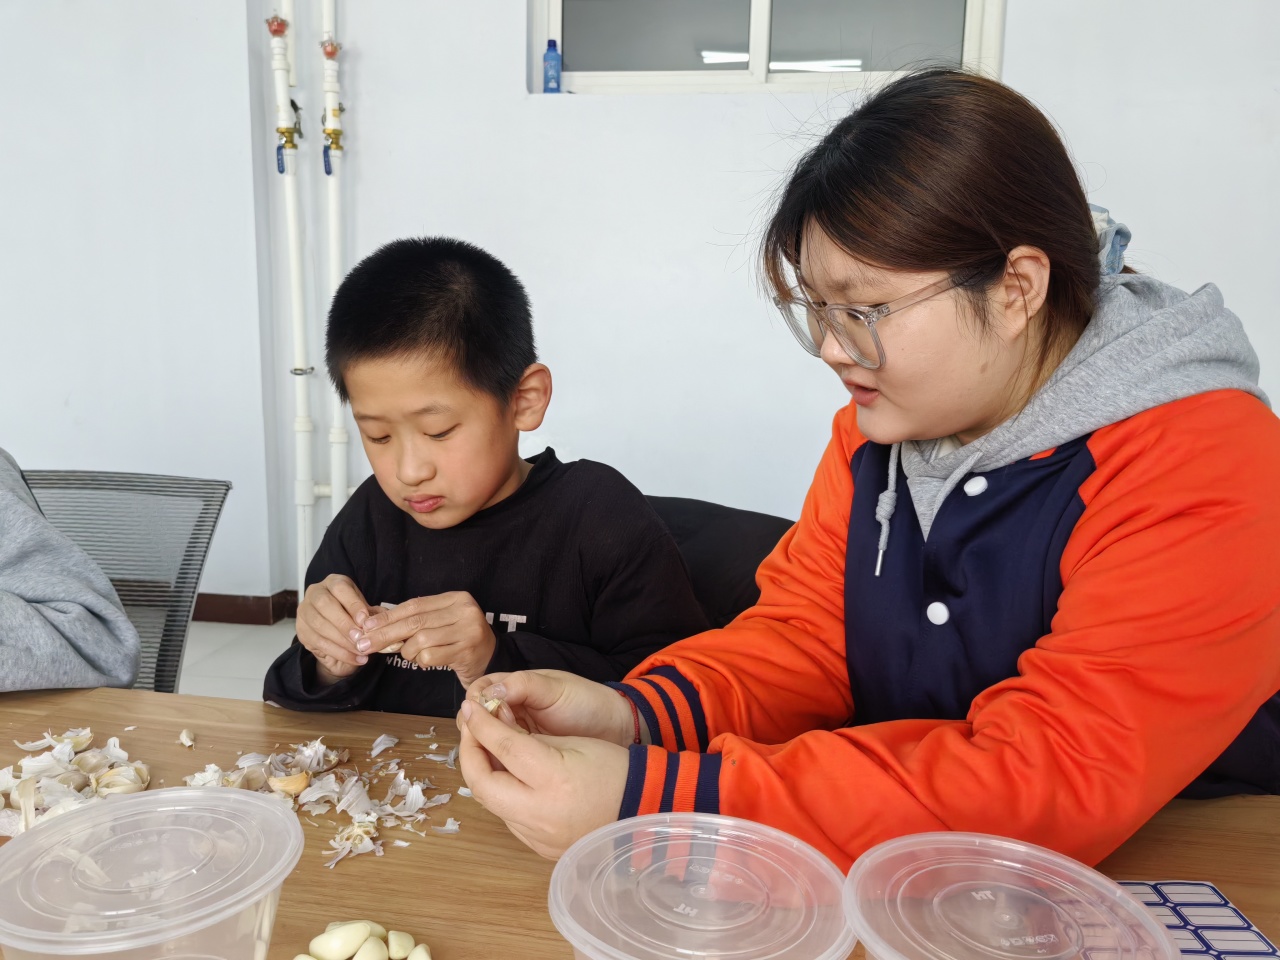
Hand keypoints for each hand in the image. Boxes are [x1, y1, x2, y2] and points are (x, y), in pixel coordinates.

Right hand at [296, 574, 373, 683]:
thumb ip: (372, 613)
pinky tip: (355, 659)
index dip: (353, 604)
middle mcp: (315, 593)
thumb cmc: (352, 616)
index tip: (365, 621)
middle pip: (325, 605)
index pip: (340, 589)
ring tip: (361, 651)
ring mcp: (304, 611)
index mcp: (333, 582)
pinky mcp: (301, 631)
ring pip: (320, 625)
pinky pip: (319, 642)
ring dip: (343, 641)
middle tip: (360, 638)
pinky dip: (339, 653)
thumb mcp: (364, 611)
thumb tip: (384, 619)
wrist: (336, 635)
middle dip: (344, 623)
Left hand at [359, 592, 496, 688]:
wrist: (490, 659)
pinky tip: (425, 661)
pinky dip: (420, 661)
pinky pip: (430, 657)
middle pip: (415, 622)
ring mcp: (469, 631)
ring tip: (410, 654)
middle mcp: (465, 611)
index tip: (367, 626)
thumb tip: (374, 622)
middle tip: (365, 644)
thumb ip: (415, 619)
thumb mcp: (441, 621)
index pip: (415, 605)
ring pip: (420, 641)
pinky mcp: (467, 652)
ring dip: (407, 651)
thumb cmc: (459, 639)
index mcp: (457, 598)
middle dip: (386, 634)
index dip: (388, 616)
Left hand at [456, 698, 628, 858]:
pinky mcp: (539, 847)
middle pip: (483, 783)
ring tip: (484, 749)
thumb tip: (493, 731)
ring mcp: (538, 836)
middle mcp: (541, 812)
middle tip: (469, 730)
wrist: (643, 806)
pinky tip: (506, 777)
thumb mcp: (572, 743)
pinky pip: (509, 818)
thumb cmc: (613, 769)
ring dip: (482, 774)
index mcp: (554, 779)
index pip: (504, 747)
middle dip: (468, 753)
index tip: (471, 708)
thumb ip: (529, 739)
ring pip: (491, 803)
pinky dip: (501, 794)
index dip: (481, 725)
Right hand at [465, 670, 640, 744]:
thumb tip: (489, 691)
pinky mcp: (525, 757)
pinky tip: (501, 766)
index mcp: (515, 687)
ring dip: (485, 745)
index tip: (477, 713)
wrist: (615, 731)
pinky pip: (501, 758)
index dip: (475, 701)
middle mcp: (511, 710)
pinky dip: (497, 761)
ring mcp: (517, 735)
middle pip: (478, 717)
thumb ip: (523, 686)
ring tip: (494, 752)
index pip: (480, 690)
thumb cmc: (587, 702)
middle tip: (484, 737)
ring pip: (486, 740)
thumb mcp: (556, 689)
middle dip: (476, 726)